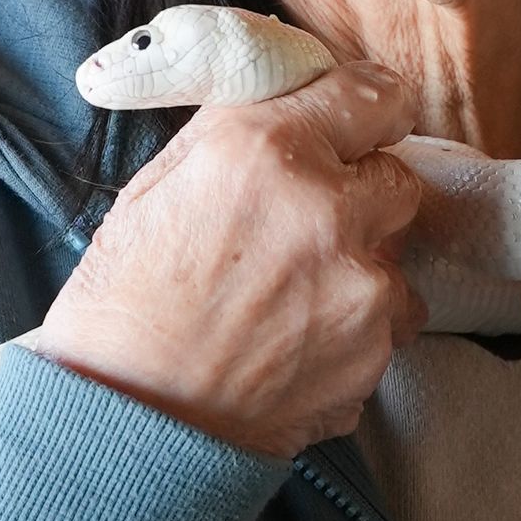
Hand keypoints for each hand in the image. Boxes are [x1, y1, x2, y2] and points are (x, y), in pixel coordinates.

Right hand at [36, 65, 425, 459]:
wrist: (125, 423)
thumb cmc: (123, 307)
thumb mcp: (156, 186)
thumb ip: (239, 133)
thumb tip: (294, 100)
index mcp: (266, 151)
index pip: (373, 96)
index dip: (370, 111)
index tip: (367, 124)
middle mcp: (326, 210)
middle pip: (396, 181)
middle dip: (360, 199)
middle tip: (303, 229)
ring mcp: (359, 288)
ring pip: (394, 261)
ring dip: (356, 273)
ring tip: (286, 303)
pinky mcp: (373, 354)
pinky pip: (385, 325)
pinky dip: (351, 332)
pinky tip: (291, 345)